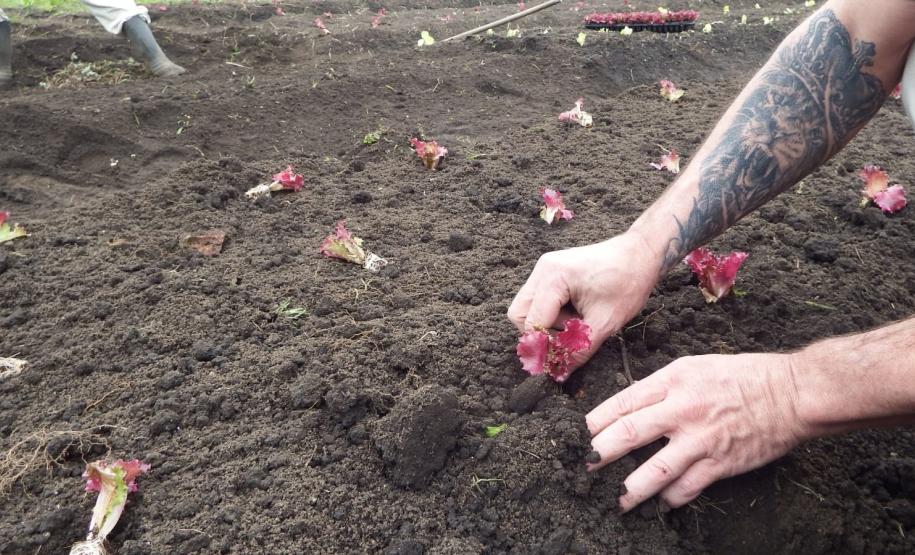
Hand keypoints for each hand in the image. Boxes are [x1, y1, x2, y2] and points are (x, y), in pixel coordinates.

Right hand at [507, 232, 659, 368]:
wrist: (641, 254)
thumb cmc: (628, 282)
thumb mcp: (605, 322)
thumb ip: (579, 350)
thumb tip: (559, 373)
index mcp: (553, 277)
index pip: (532, 322)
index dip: (543, 346)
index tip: (559, 361)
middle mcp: (542, 270)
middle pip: (520, 314)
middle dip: (541, 333)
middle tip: (570, 336)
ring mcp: (545, 269)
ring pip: (528, 308)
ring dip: (549, 323)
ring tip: (579, 321)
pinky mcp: (551, 272)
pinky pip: (539, 300)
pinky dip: (554, 313)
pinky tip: (577, 311)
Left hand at [586, 353, 806, 511]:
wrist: (792, 393)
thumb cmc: (743, 375)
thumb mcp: (695, 366)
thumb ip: (662, 386)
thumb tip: (631, 405)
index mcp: (673, 380)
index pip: (622, 402)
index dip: (595, 420)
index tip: (577, 433)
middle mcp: (682, 409)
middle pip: (628, 434)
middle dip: (599, 452)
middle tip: (581, 466)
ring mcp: (700, 439)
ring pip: (653, 470)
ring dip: (629, 489)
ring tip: (614, 500)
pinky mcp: (720, 463)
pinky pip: (686, 487)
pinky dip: (670, 498)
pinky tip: (661, 503)